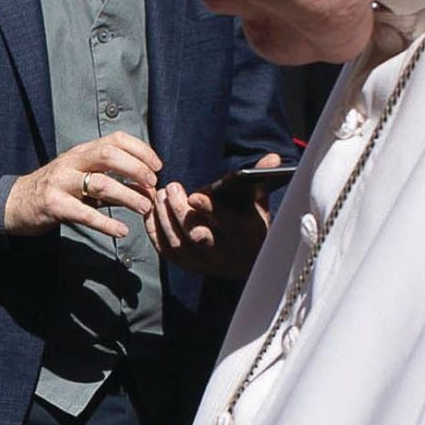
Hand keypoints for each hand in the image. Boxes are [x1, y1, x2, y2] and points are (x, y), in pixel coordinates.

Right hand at [4, 132, 161, 239]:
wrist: (16, 203)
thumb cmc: (56, 189)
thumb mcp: (82, 177)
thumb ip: (112, 180)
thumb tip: (146, 187)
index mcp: (82, 151)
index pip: (115, 139)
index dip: (141, 150)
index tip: (157, 166)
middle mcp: (72, 162)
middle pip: (109, 155)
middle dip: (136, 168)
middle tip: (152, 185)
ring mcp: (61, 182)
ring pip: (101, 184)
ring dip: (128, 196)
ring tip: (144, 208)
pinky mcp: (54, 205)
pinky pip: (85, 214)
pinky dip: (107, 223)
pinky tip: (122, 231)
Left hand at [146, 152, 279, 279]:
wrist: (250, 262)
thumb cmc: (251, 225)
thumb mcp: (259, 204)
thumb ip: (261, 180)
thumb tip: (273, 158)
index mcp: (245, 235)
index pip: (226, 223)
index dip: (209, 209)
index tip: (195, 194)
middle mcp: (224, 253)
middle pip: (197, 235)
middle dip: (180, 210)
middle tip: (171, 188)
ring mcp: (204, 263)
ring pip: (178, 243)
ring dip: (165, 218)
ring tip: (160, 196)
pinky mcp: (189, 266)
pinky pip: (166, 251)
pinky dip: (155, 232)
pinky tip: (151, 212)